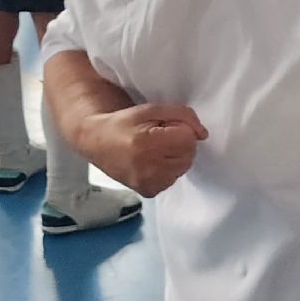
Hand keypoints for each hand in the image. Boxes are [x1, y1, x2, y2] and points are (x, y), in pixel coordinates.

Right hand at [81, 104, 208, 196]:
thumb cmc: (125, 123)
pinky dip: (169, 169)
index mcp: (146, 144)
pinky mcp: (148, 191)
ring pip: (184, 167)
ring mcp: (147, 183)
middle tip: (159, 137)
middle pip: (189, 154)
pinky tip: (152, 161)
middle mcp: (146, 167)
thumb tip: (203, 134)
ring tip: (155, 149)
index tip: (163, 126)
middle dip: (180, 143)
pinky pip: (174, 178)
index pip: (188, 139)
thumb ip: (183, 115)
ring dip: (176, 156)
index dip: (180, 129)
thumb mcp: (153, 108)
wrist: (96, 141)